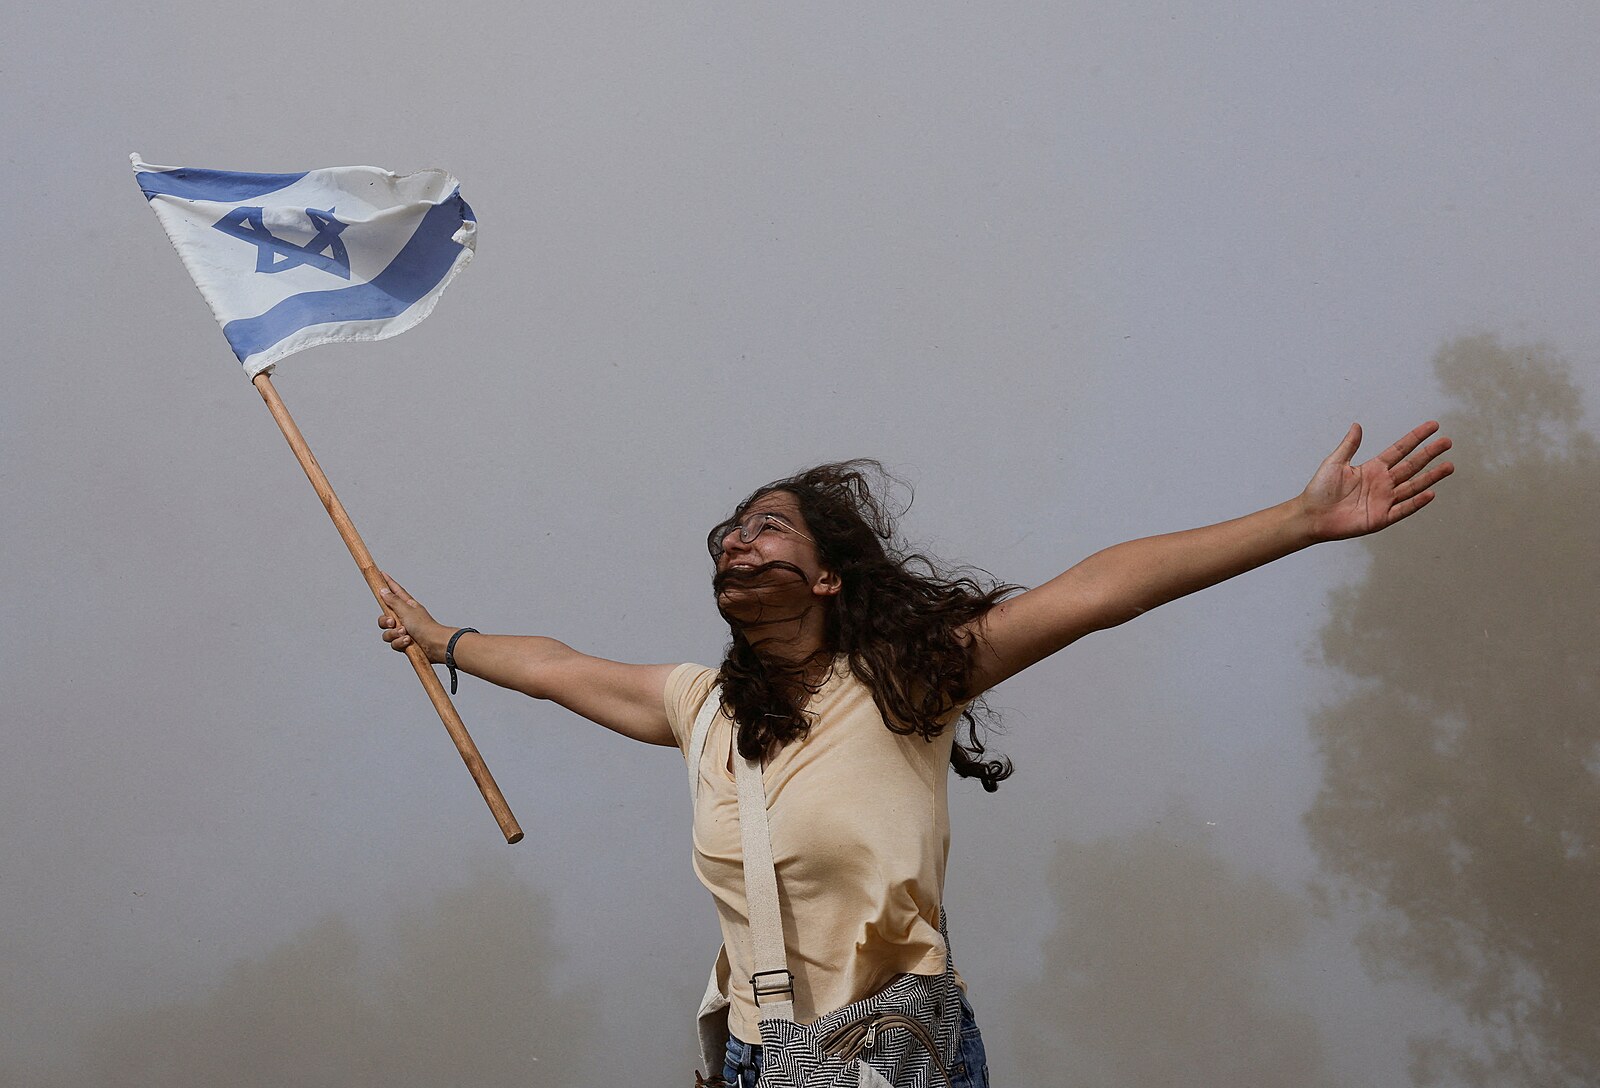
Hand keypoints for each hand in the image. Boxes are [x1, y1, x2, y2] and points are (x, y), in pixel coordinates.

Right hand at [377, 573, 451, 663]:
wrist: (435, 644)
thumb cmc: (425, 626)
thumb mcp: (406, 610)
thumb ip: (393, 601)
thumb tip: (383, 590)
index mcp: (407, 606)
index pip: (395, 591)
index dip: (388, 583)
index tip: (381, 574)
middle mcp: (404, 617)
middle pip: (384, 617)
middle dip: (385, 622)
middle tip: (392, 622)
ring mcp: (405, 630)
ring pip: (387, 633)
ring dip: (394, 634)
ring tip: (405, 633)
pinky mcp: (405, 643)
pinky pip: (394, 643)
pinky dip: (400, 643)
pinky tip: (408, 641)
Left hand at [1300, 421, 1454, 540]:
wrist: (1311, 516)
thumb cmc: (1320, 490)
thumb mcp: (1335, 463)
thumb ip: (1349, 445)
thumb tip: (1357, 425)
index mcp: (1373, 468)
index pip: (1400, 449)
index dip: (1416, 438)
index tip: (1433, 426)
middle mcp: (1382, 483)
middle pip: (1411, 465)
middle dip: (1429, 454)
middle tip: (1447, 442)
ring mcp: (1384, 500)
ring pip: (1413, 486)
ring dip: (1431, 477)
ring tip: (1449, 466)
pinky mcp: (1381, 518)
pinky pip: (1403, 509)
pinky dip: (1416, 502)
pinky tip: (1430, 493)